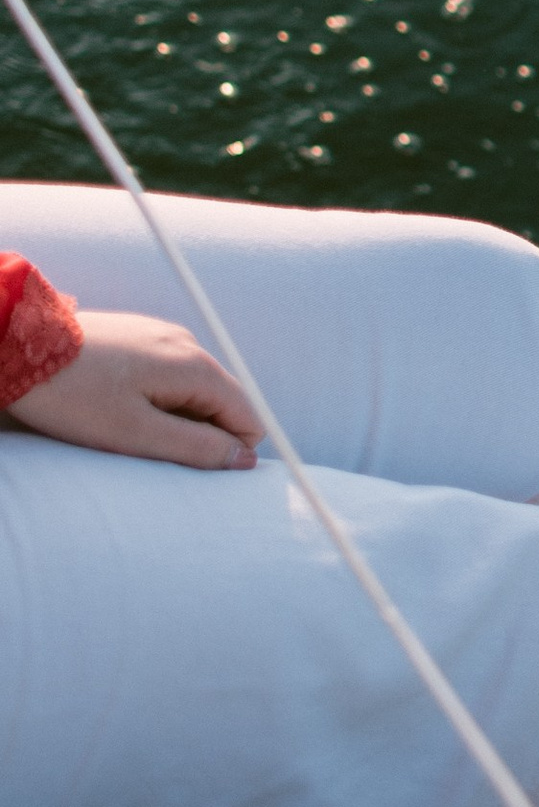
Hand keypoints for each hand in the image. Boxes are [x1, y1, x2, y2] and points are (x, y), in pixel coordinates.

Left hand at [4, 311, 261, 468]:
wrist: (17, 347)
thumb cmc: (73, 394)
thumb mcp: (136, 434)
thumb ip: (197, 447)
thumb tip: (243, 458)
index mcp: (195, 366)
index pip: (247, 417)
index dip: (230, 451)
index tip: (191, 470)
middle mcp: (187, 344)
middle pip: (221, 404)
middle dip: (198, 435)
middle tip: (149, 453)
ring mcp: (162, 336)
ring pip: (192, 392)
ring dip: (172, 419)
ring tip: (124, 430)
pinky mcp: (138, 337)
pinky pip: (167, 376)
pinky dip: (154, 400)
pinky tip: (115, 408)